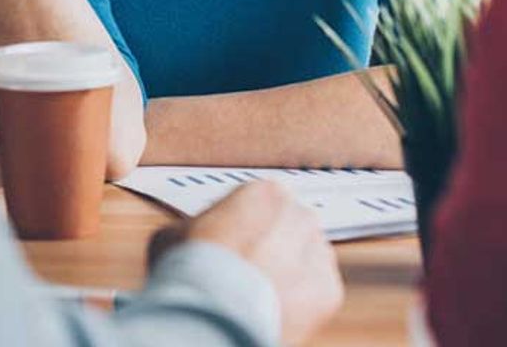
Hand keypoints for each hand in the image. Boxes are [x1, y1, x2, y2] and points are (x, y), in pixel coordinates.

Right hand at [149, 182, 342, 345]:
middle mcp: (298, 214)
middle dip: (275, 246)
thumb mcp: (178, 232)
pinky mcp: (328, 290)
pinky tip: (275, 307)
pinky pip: (318, 290)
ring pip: (307, 257)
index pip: (263, 203)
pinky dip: (302, 301)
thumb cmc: (192, 269)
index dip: (247, 225)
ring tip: (263, 292)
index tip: (238, 244)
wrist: (211, 315)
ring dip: (291, 271)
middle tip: (251, 270)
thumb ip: (201, 227)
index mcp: (264, 192)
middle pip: (290, 227)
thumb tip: (197, 238)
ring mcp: (318, 252)